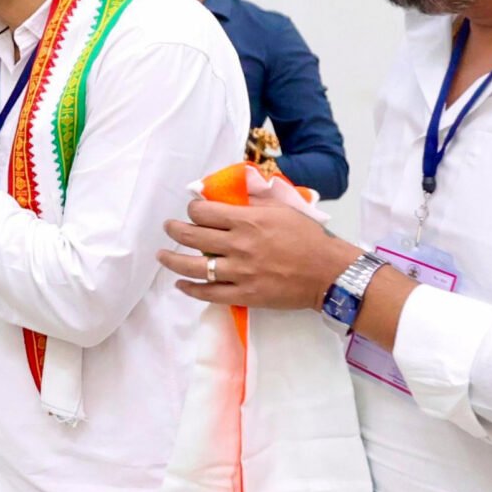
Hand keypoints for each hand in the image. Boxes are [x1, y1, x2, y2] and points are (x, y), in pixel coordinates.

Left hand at [158, 194, 359, 308]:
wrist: (329, 272)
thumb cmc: (308, 238)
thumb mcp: (281, 210)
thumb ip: (252, 204)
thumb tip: (225, 197)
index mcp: (248, 221)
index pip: (204, 212)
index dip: (193, 210)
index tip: (192, 211)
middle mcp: (239, 245)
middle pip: (193, 236)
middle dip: (174, 230)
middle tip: (168, 227)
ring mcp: (240, 272)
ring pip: (194, 266)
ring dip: (172, 260)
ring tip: (162, 255)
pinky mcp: (244, 294)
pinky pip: (209, 293)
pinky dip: (190, 289)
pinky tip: (181, 284)